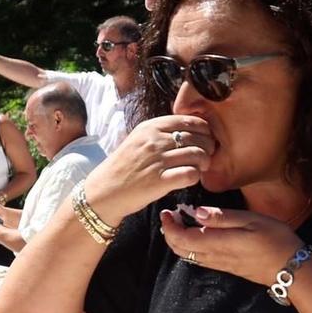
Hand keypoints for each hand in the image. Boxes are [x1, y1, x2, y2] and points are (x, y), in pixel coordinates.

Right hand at [82, 116, 210, 221]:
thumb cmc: (123, 167)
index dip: (204, 129)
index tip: (205, 138)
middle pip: (197, 137)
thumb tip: (189, 129)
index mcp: (150, 127)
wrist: (103, 191)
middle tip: (207, 155)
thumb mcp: (138, 139)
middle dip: (208, 146)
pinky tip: (190, 178)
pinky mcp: (159, 181)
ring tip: (200, 167)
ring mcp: (157, 161)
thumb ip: (160, 132)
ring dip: (204, 162)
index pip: (189, 120)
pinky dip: (195, 176)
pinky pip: (190, 174)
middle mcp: (154, 141)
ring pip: (197, 155)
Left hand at [158, 204, 298, 286]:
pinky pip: (200, 259)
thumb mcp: (251, 221)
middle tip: (171, 216)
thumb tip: (197, 212)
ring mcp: (220, 264)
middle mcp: (215, 256)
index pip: (183, 238)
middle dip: (170, 233)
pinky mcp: (226, 267)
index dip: (170, 226)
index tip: (167, 212)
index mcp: (219, 243)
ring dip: (179, 240)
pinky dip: (190, 247)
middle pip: (180, 249)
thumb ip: (222, 217)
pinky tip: (198, 234)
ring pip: (188, 255)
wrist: (290, 269)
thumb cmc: (276, 241)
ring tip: (182, 222)